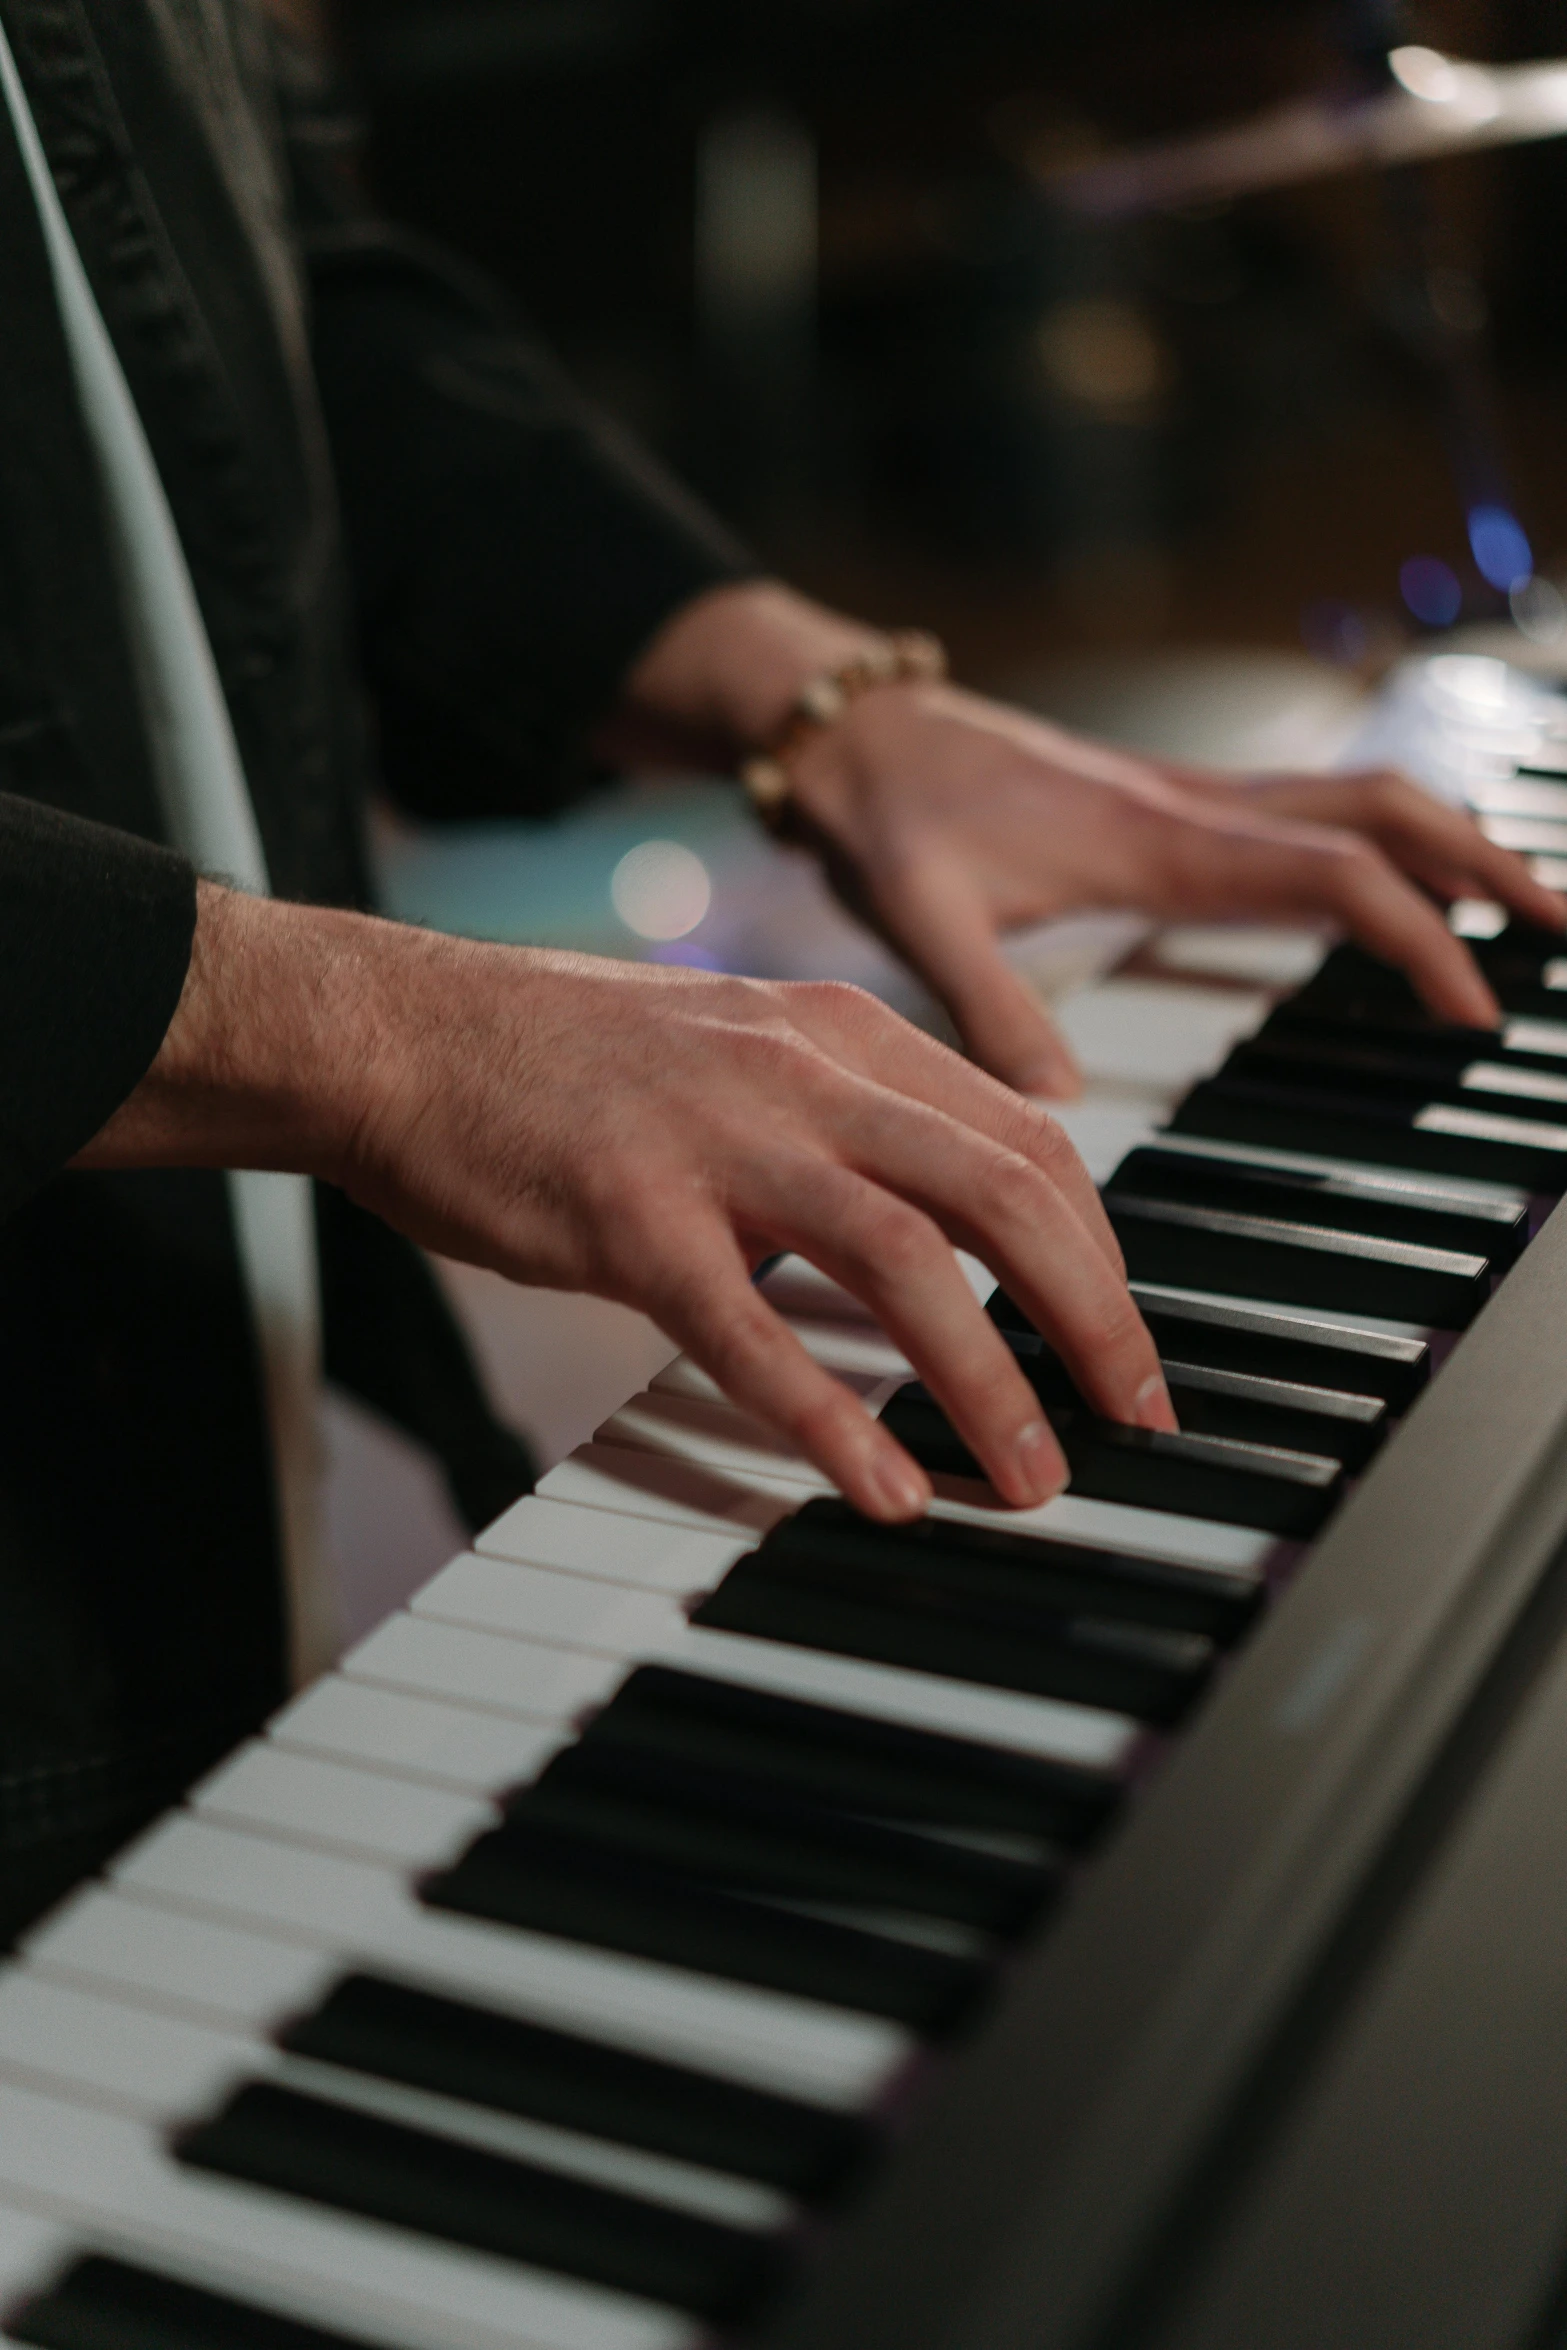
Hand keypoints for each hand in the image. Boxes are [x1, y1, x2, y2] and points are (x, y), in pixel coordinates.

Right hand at [78, 885, 1177, 1520]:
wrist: (400, 1031)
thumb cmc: (564, 1060)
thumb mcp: (742, 1048)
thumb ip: (851, 1113)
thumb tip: (951, 1208)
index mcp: (842, 1033)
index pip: (1027, 1136)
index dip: (1101, 1248)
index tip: (1124, 1336)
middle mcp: (802, 1072)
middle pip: (1003, 1193)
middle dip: (1093, 1317)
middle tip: (1133, 1417)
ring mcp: (716, 1141)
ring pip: (905, 1258)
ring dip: (989, 1378)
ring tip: (1031, 1476)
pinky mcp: (627, 1217)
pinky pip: (751, 1330)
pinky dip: (831, 1416)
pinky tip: (882, 1487)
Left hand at [788, 687, 1565, 1096]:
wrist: (853, 731)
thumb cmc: (888, 814)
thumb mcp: (918, 919)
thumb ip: (986, 1009)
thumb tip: (1054, 1106)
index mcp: (1155, 838)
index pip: (1334, 875)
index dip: (1419, 934)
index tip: (1473, 1005)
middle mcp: (1192, 807)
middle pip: (1385, 812)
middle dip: (1487, 865)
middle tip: (1563, 932)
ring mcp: (1188, 796)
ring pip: (1359, 798)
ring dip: (1453, 842)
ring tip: (1526, 906)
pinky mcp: (1169, 802)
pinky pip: (1308, 807)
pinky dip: (1384, 838)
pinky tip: (1403, 878)